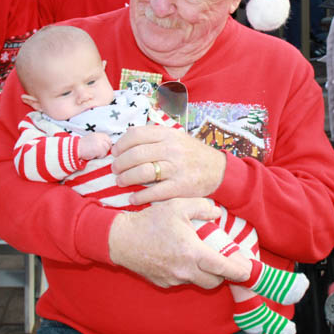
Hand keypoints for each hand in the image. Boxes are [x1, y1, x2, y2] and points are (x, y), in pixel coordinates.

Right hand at [78, 132, 111, 159]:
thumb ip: (99, 140)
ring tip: (93, 153)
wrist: (75, 149)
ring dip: (101, 153)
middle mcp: (100, 137)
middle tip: (97, 152)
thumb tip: (107, 146)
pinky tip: (92, 154)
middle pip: (109, 145)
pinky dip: (99, 156)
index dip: (106, 145)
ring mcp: (101, 143)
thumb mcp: (92, 139)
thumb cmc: (82, 146)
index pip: (108, 139)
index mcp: (98, 134)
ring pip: (106, 150)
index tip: (102, 149)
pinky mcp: (100, 149)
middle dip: (105, 150)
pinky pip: (103, 155)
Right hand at [107, 198, 250, 288]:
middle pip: (214, 281)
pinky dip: (187, 274)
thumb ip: (202, 207)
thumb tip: (217, 213)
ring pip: (198, 282)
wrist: (121, 239)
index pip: (223, 268)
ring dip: (204, 274)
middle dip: (222, 274)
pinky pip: (182, 281)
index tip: (249, 272)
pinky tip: (180, 259)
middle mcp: (185, 270)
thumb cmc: (150, 220)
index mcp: (192, 252)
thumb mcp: (177, 205)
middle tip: (223, 261)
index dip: (239, 272)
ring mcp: (173, 279)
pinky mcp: (163, 283)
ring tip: (201, 258)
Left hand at [111, 125, 225, 204]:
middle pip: (135, 154)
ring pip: (142, 172)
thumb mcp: (176, 137)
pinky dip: (139, 197)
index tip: (115, 153)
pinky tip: (133, 198)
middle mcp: (171, 149)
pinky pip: (154, 192)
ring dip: (126, 179)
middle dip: (119, 164)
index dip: (120, 145)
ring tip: (121, 182)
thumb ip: (154, 136)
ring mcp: (176, 168)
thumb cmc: (192, 154)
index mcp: (167, 134)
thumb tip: (126, 141)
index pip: (135, 135)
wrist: (218, 170)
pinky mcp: (180, 186)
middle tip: (115, 170)